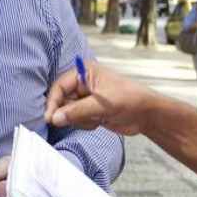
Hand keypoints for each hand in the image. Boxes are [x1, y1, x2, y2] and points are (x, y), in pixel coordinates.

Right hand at [44, 61, 158, 136]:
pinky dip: (85, 124)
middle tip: (85, 118)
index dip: (53, 103)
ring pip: (67, 113)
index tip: (50, 118)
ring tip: (97, 118)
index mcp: (84, 72)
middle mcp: (82, 83)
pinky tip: (99, 121)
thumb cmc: (129, 100)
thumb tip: (55, 119)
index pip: (59, 87)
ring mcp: (85, 98)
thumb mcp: (102, 105)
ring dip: (79, 120)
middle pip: (61, 101)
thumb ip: (77, 111)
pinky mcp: (89, 111)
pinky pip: (76, 120)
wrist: (147, 114)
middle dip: (70, 113)